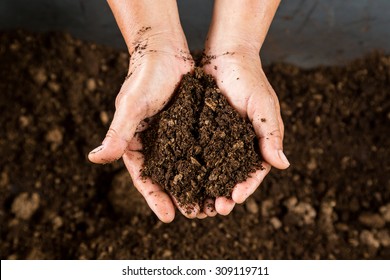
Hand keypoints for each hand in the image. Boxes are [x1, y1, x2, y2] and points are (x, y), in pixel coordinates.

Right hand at [89, 32, 193, 221]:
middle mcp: (155, 144)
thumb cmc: (144, 77)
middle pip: (167, 178)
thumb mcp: (132, 106)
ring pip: (185, 167)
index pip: (144, 177)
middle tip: (196, 215)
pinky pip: (199, 150)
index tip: (169, 218)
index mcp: (135, 143)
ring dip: (197, 185)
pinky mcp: (190, 127)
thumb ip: (117, 134)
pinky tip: (221, 176)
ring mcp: (174, 136)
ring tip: (210, 203)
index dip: (155, 198)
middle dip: (180, 197)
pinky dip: (208, 164)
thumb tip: (94, 159)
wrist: (165, 51)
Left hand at [202, 49, 289, 214]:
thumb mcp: (263, 106)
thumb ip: (270, 134)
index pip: (254, 171)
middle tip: (215, 209)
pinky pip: (196, 153)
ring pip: (213, 170)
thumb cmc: (249, 79)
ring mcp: (217, 140)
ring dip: (207, 188)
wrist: (225, 56)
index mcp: (256, 142)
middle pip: (232, 176)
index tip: (235, 199)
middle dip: (225, 194)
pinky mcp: (200, 132)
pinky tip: (182, 181)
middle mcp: (237, 145)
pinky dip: (192, 169)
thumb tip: (283, 164)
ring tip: (199, 204)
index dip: (246, 187)